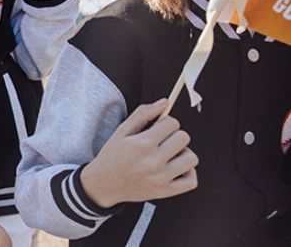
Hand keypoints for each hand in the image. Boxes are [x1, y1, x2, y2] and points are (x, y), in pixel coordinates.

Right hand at [81, 99, 198, 208]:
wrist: (102, 184)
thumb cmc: (112, 157)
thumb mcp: (121, 131)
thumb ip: (143, 114)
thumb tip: (165, 102)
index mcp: (142, 144)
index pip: (172, 123)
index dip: (166, 123)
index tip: (159, 128)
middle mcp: (153, 161)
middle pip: (184, 138)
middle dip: (175, 135)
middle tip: (163, 141)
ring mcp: (160, 178)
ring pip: (191, 158)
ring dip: (183, 154)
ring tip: (170, 155)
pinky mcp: (165, 191)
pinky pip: (191, 181)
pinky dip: (188, 173)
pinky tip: (176, 169)